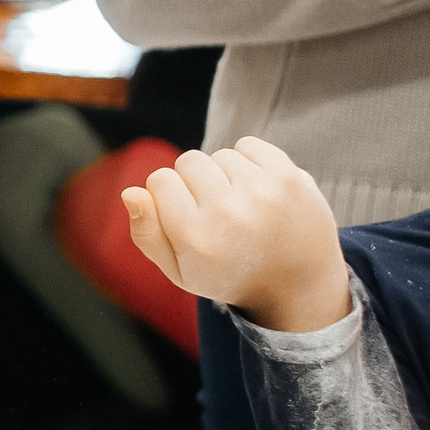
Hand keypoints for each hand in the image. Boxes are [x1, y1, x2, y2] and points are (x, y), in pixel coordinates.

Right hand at [122, 138, 350, 333]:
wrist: (299, 285)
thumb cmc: (230, 275)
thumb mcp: (179, 271)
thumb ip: (147, 235)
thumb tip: (130, 192)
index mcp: (196, 237)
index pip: (159, 181)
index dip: (167, 196)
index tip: (186, 216)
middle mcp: (228, 212)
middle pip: (188, 161)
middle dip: (194, 181)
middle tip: (214, 211)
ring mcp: (262, 192)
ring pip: (219, 154)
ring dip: (223, 174)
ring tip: (239, 205)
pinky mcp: (288, 176)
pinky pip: (248, 145)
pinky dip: (247, 162)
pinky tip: (255, 190)